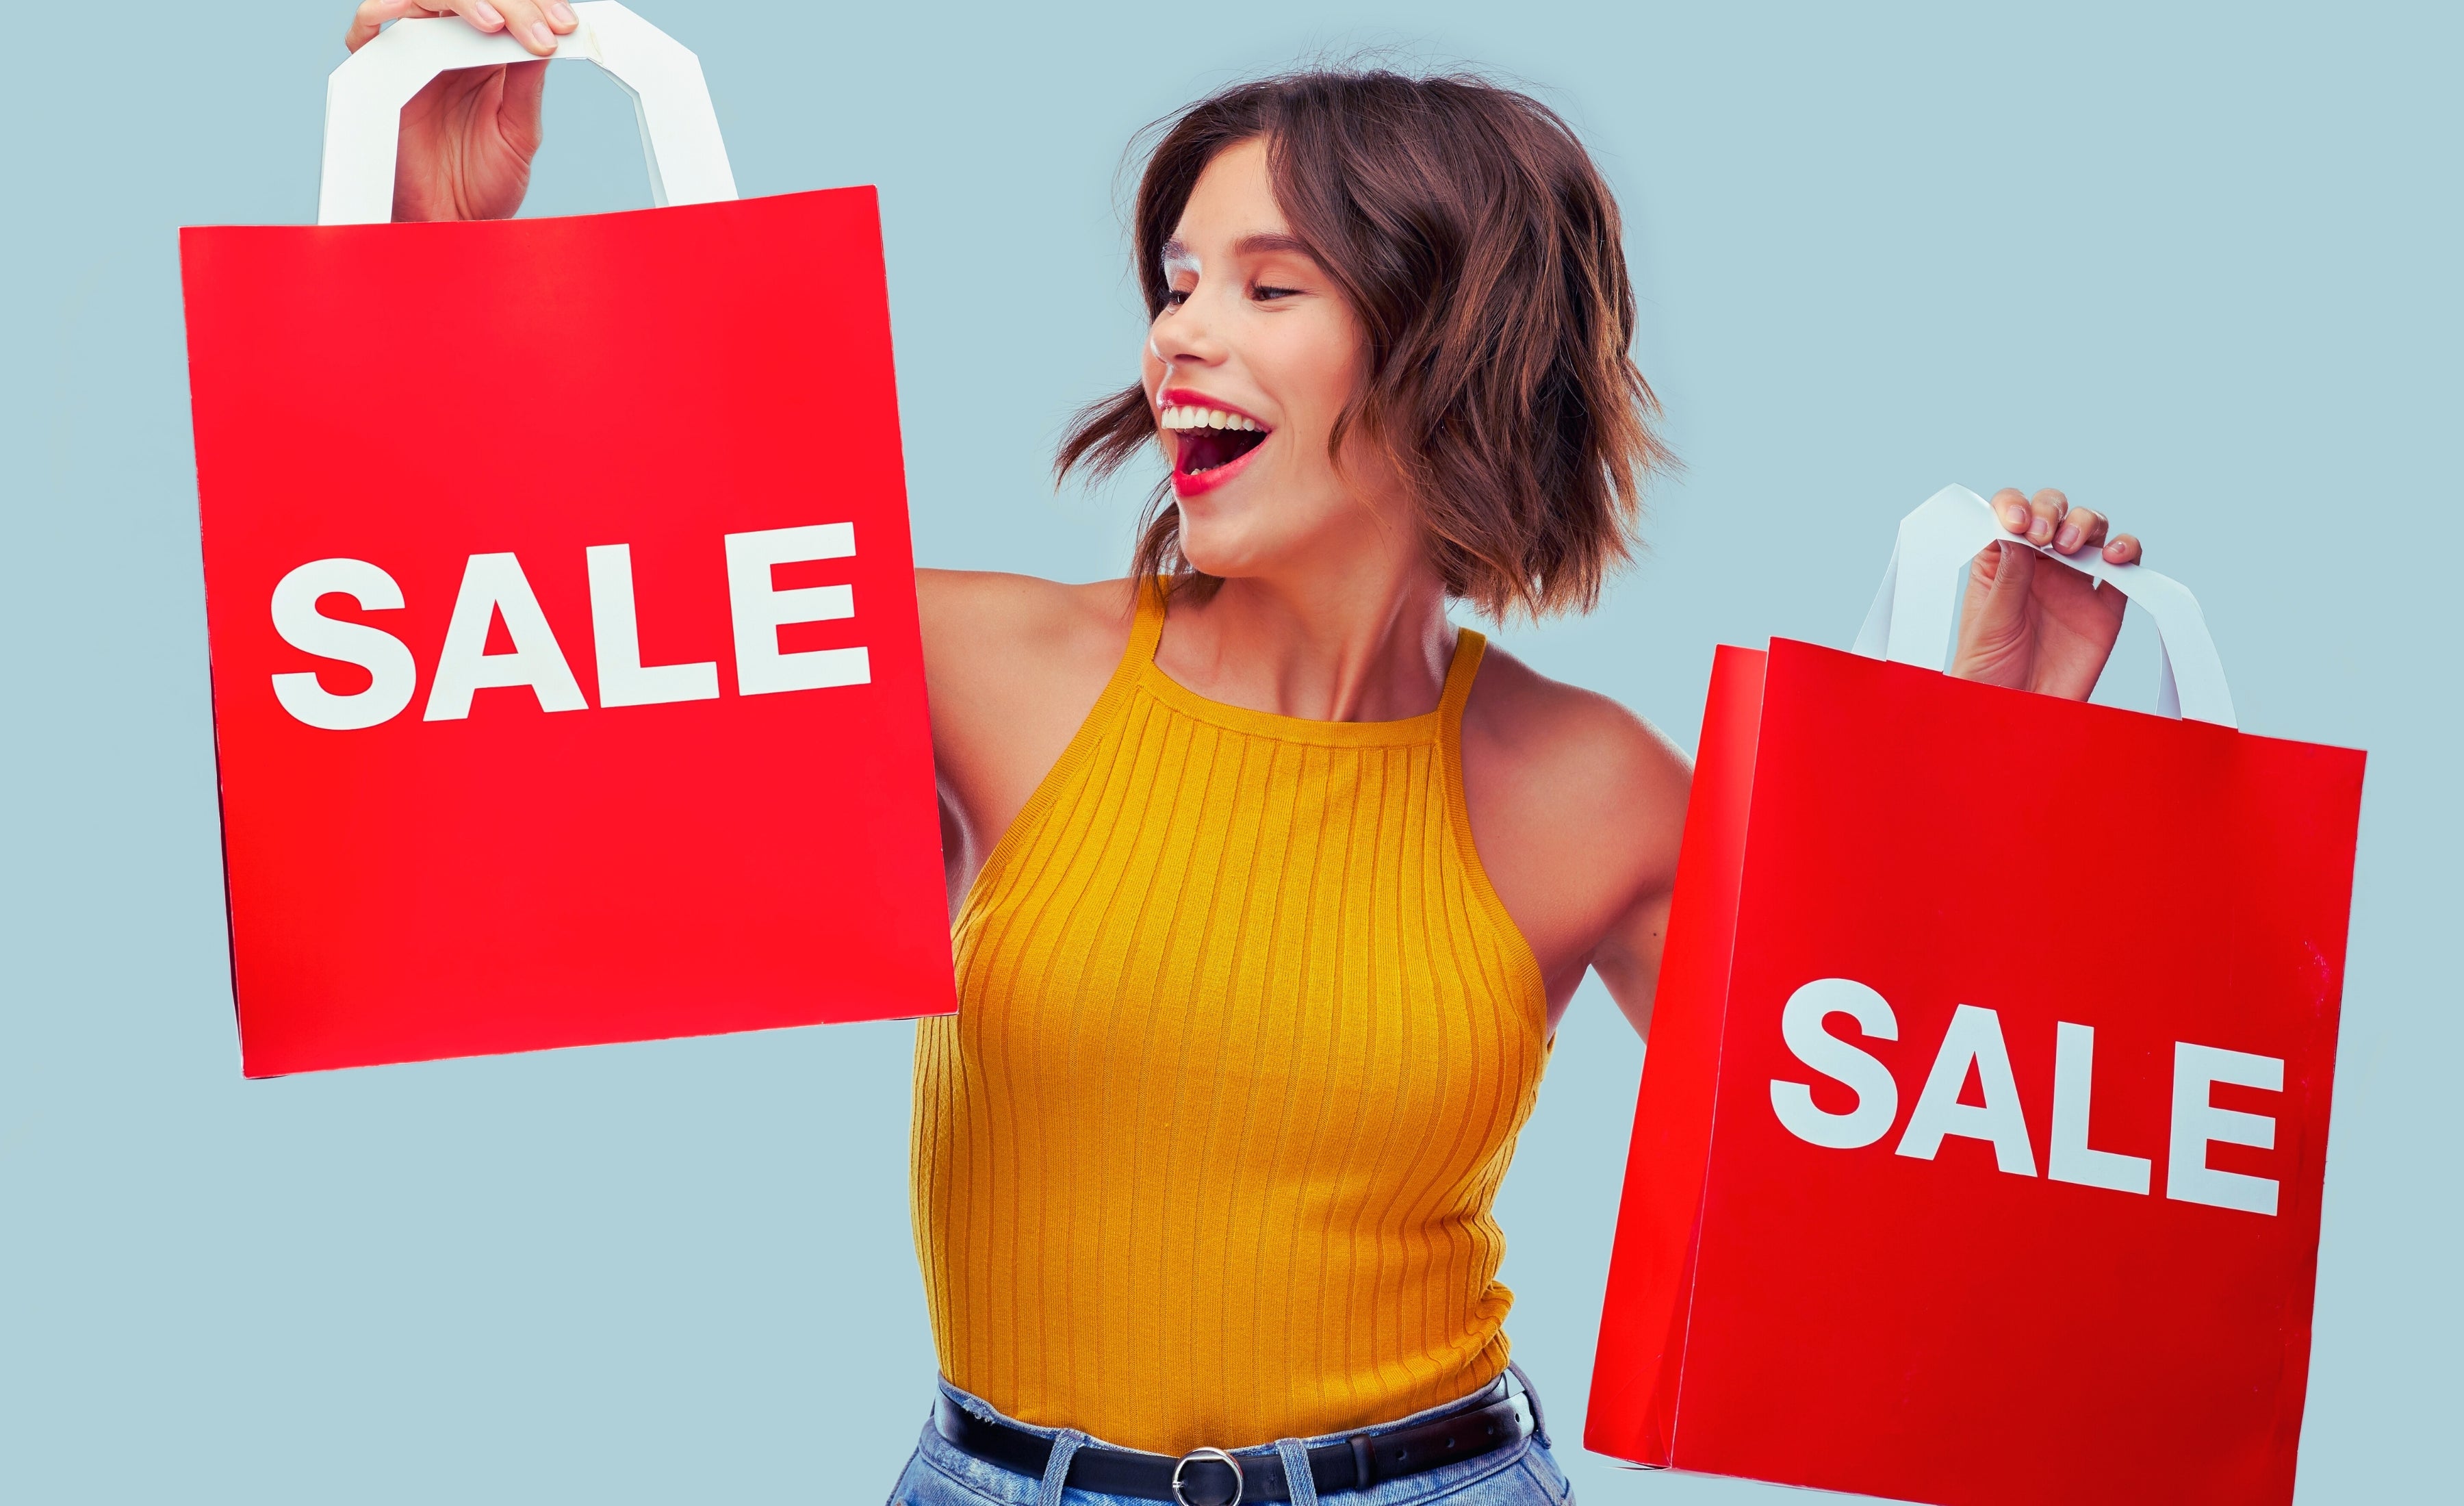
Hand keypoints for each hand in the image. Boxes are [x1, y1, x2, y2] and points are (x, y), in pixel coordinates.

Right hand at [344, 1, 580, 221]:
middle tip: (542, 30)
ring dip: (464, 1)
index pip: (510, 8)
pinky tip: (413, 16)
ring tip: (495, 24)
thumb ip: (527, 84)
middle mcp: (452, 47)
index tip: (568, 26)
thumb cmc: (485, 184)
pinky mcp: (381, 71)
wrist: (452, 224)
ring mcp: (416, 54)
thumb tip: (547, 36)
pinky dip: (383, 11)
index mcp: (490, 56)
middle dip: (514, 3)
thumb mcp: (520, 133)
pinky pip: (370, 25)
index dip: (538, 6)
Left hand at [1949, 487, 2143, 700]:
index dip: (2015, 506)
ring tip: (2072, 545)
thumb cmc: (1989, 672)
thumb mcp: (1989, 623)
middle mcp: (2039, 565)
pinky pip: (2124, 571)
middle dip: (2052, 510)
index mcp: (2001, 563)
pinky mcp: (2104, 607)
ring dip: (2088, 524)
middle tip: (2045, 533)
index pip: (2010, 515)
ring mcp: (2073, 583)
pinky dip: (2128, 554)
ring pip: (2092, 532)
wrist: (2016, 715)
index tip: (2016, 522)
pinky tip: (2116, 558)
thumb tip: (2017, 534)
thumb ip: (2008, 578)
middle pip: (2054, 513)